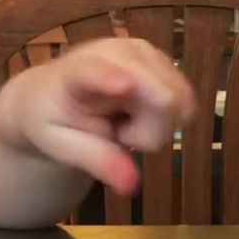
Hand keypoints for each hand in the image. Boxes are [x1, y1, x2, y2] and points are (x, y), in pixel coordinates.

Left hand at [0, 38, 194, 196]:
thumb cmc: (52, 119)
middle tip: (117, 135)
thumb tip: (131, 186)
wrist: (53, 94)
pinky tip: (136, 112)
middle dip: (148, 133)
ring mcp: (145, 52)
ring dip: (156, 128)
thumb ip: (96, 161)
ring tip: (122, 122)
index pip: (94, 73)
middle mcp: (116, 53)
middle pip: (164, 101)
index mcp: (76, 72)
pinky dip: (164, 118)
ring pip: (181, 105)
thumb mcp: (61, 145)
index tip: (123, 86)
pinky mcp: (164, 60)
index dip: (111, 78)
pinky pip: (186, 104)